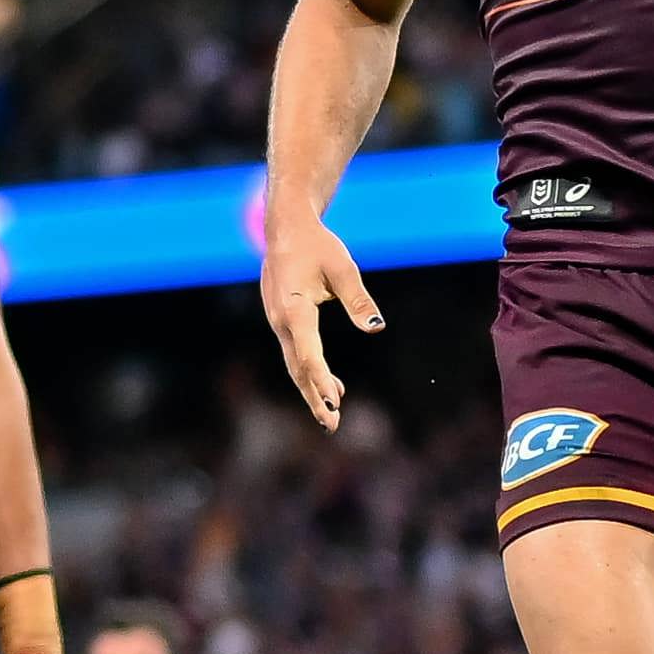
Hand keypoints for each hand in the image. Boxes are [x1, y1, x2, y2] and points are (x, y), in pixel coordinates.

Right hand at [254, 195, 375, 427]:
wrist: (285, 228)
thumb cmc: (316, 245)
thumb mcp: (342, 268)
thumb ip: (358, 300)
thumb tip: (375, 329)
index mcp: (292, 308)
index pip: (307, 352)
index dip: (320, 379)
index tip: (334, 402)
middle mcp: (280, 320)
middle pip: (297, 367)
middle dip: (314, 397)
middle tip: (331, 426)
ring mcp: (278, 321)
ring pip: (295, 363)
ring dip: (312, 388)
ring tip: (332, 416)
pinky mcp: (283, 319)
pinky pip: (296, 352)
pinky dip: (311, 372)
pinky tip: (332, 387)